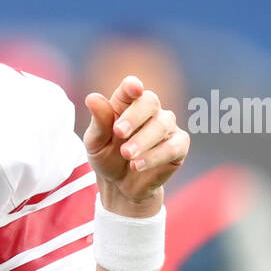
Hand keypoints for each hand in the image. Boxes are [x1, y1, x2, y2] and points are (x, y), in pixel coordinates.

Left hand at [84, 74, 188, 213]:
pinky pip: (173, 146)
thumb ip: (98, 122)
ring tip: (126, 155)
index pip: (130, 88)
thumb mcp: (95, 143)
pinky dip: (155, 156)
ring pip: (162, 125)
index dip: (132, 86)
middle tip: (119, 132)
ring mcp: (166, 127)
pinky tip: (137, 165)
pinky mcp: (179, 146)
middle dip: (134, 116)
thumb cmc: (106, 157)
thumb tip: (92, 98)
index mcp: (126, 104)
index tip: (134, 88)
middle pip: (149, 101)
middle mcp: (150, 111)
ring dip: (143, 140)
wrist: (119, 185)